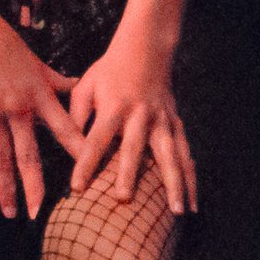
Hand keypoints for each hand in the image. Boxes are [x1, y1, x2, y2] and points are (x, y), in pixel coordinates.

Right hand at [0, 2, 77, 218]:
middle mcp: (17, 108)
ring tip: (10, 212)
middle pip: (29, 155)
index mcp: (39, 96)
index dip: (80, 153)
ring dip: (4, 187)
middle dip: (36, 186)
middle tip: (41, 213)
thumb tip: (80, 86)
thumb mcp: (37, 63)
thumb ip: (58, 81)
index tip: (93, 175)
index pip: (66, 130)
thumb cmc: (6, 42)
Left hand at [63, 35, 198, 214]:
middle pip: (134, 148)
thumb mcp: (86, 86)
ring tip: (177, 212)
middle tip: (124, 199)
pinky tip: (193, 204)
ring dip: (174, 184)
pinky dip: (191, 180)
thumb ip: (77, 115)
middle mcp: (140, 115)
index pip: (95, 139)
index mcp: (113, 106)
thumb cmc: (109, 71)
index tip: (77, 187)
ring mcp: (162, 120)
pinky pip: (186, 155)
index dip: (86, 163)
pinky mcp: (176, 124)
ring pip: (170, 155)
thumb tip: (67, 146)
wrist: (147, 48)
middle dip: (129, 174)